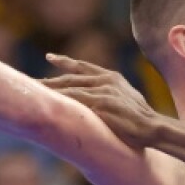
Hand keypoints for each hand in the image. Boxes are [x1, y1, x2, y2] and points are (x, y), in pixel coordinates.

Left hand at [43, 54, 160, 147]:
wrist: (153, 127)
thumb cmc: (142, 119)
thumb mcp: (128, 100)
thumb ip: (113, 96)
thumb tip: (104, 102)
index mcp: (113, 77)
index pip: (84, 67)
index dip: (65, 62)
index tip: (50, 57)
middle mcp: (106, 80)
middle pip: (71, 77)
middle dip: (50, 80)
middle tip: (31, 82)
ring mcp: (102, 91)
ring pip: (69, 88)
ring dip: (49, 91)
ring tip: (33, 93)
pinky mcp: (100, 103)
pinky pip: (74, 100)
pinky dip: (59, 100)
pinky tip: (46, 103)